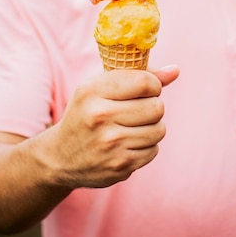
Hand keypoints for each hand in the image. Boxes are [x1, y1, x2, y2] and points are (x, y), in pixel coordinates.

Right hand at [49, 65, 178, 188]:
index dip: (153, 85)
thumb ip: (138, 76)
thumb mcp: (100, 88)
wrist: (60, 157)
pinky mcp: (120, 165)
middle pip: (156, 106)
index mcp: (92, 91)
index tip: (146, 89)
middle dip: (152, 107)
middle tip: (138, 110)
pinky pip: (154, 150)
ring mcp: (110, 143)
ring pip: (159, 129)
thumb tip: (175, 70)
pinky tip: (128, 144)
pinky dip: (146, 147)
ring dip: (151, 128)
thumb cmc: (86, 114)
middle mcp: (99, 116)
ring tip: (133, 127)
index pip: (144, 81)